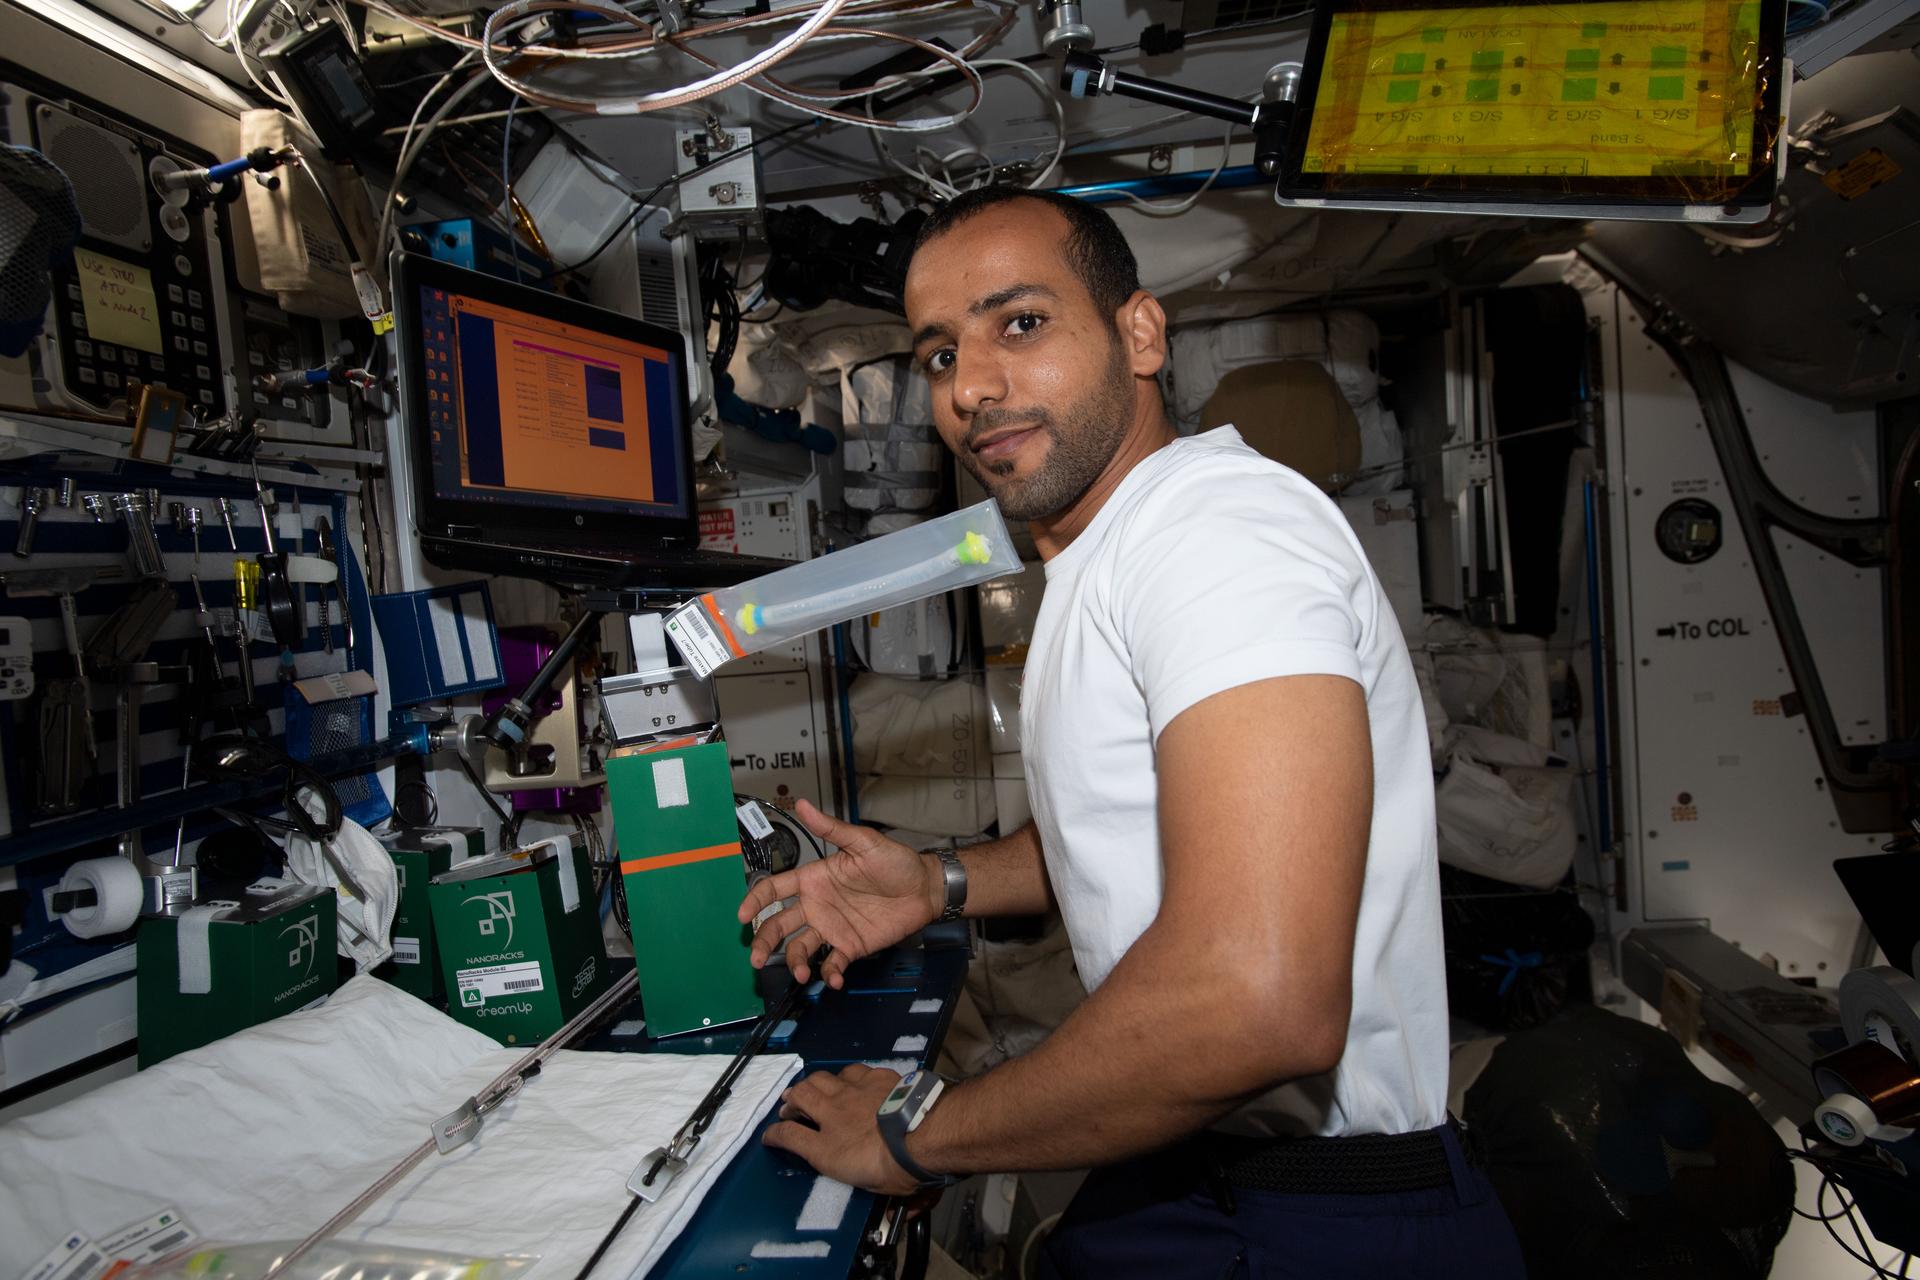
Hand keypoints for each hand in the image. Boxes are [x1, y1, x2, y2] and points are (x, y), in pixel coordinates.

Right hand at [737, 799, 941, 988]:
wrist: (925, 888)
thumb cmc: (895, 861)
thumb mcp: (863, 842)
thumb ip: (831, 829)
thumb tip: (802, 804)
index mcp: (814, 880)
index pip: (775, 889)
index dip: (756, 900)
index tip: (743, 916)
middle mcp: (817, 905)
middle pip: (779, 924)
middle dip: (764, 941)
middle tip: (756, 957)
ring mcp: (832, 927)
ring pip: (800, 948)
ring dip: (795, 962)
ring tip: (801, 973)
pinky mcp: (850, 946)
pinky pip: (832, 963)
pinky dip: (829, 974)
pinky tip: (832, 980)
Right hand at [762, 1064, 922, 1196]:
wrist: (918, 1137)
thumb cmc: (895, 1170)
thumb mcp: (878, 1192)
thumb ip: (884, 1203)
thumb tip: (891, 1220)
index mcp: (826, 1147)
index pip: (790, 1136)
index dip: (776, 1134)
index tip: (770, 1136)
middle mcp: (833, 1115)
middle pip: (801, 1095)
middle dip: (791, 1099)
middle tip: (790, 1104)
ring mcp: (854, 1092)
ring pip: (823, 1077)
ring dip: (815, 1082)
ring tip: (816, 1087)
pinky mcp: (876, 1078)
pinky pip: (854, 1070)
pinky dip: (847, 1076)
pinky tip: (852, 1079)